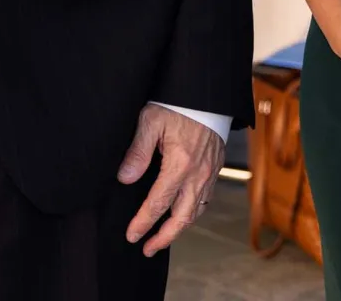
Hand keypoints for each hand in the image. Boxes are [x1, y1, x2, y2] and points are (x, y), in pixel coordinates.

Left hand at [117, 104, 224, 255]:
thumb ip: (137, 152)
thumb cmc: (176, 103)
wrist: (206, 93)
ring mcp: (209, 173)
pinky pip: (205, 199)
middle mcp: (198, 174)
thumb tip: (125, 178)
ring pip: (195, 211)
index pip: (158, 203)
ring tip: (163, 237)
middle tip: (147, 248)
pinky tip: (183, 213)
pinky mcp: (215, 168)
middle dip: (163, 237)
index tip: (132, 235)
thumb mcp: (150, 121)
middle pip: (181, 218)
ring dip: (179, 228)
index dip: (144, 222)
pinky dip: (193, 212)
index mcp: (180, 165)